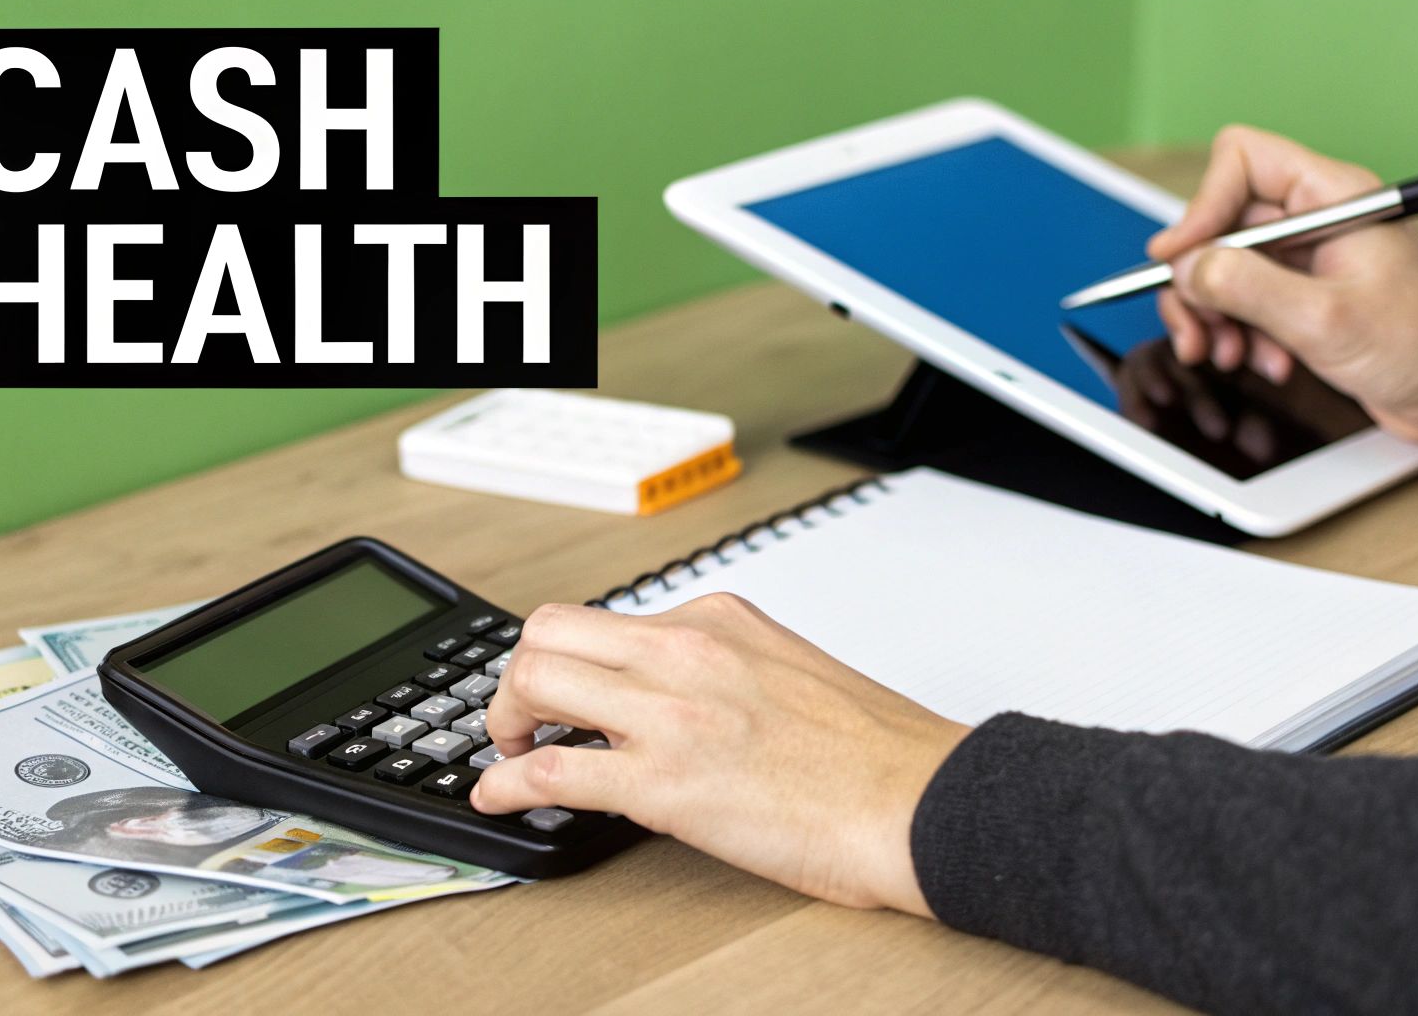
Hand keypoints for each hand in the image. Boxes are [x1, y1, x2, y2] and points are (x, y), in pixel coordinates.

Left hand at [472, 594, 970, 914]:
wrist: (919, 800)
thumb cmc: (877, 753)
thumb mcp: (790, 671)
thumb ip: (725, 671)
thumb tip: (676, 702)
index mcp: (720, 620)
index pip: (609, 617)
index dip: (570, 660)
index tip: (563, 691)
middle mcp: (687, 650)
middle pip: (549, 631)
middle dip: (518, 677)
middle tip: (522, 717)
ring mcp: (671, 712)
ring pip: (534, 679)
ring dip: (503, 719)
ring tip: (509, 751)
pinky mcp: (661, 782)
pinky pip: (548, 770)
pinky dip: (504, 784)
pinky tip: (498, 798)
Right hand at [1148, 125, 1417, 451]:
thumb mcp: (1323, 319)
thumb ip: (1247, 288)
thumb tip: (1188, 267)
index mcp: (1333, 197)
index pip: (1242, 161)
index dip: (1203, 205)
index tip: (1180, 258)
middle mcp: (1315, 218)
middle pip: (1222, 223)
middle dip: (1201, 280)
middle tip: (1197, 326)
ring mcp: (1307, 258)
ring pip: (1225, 267)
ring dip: (1216, 316)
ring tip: (1228, 354)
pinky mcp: (1302, 295)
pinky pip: (1245, 302)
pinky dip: (1240, 334)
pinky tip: (1264, 361)